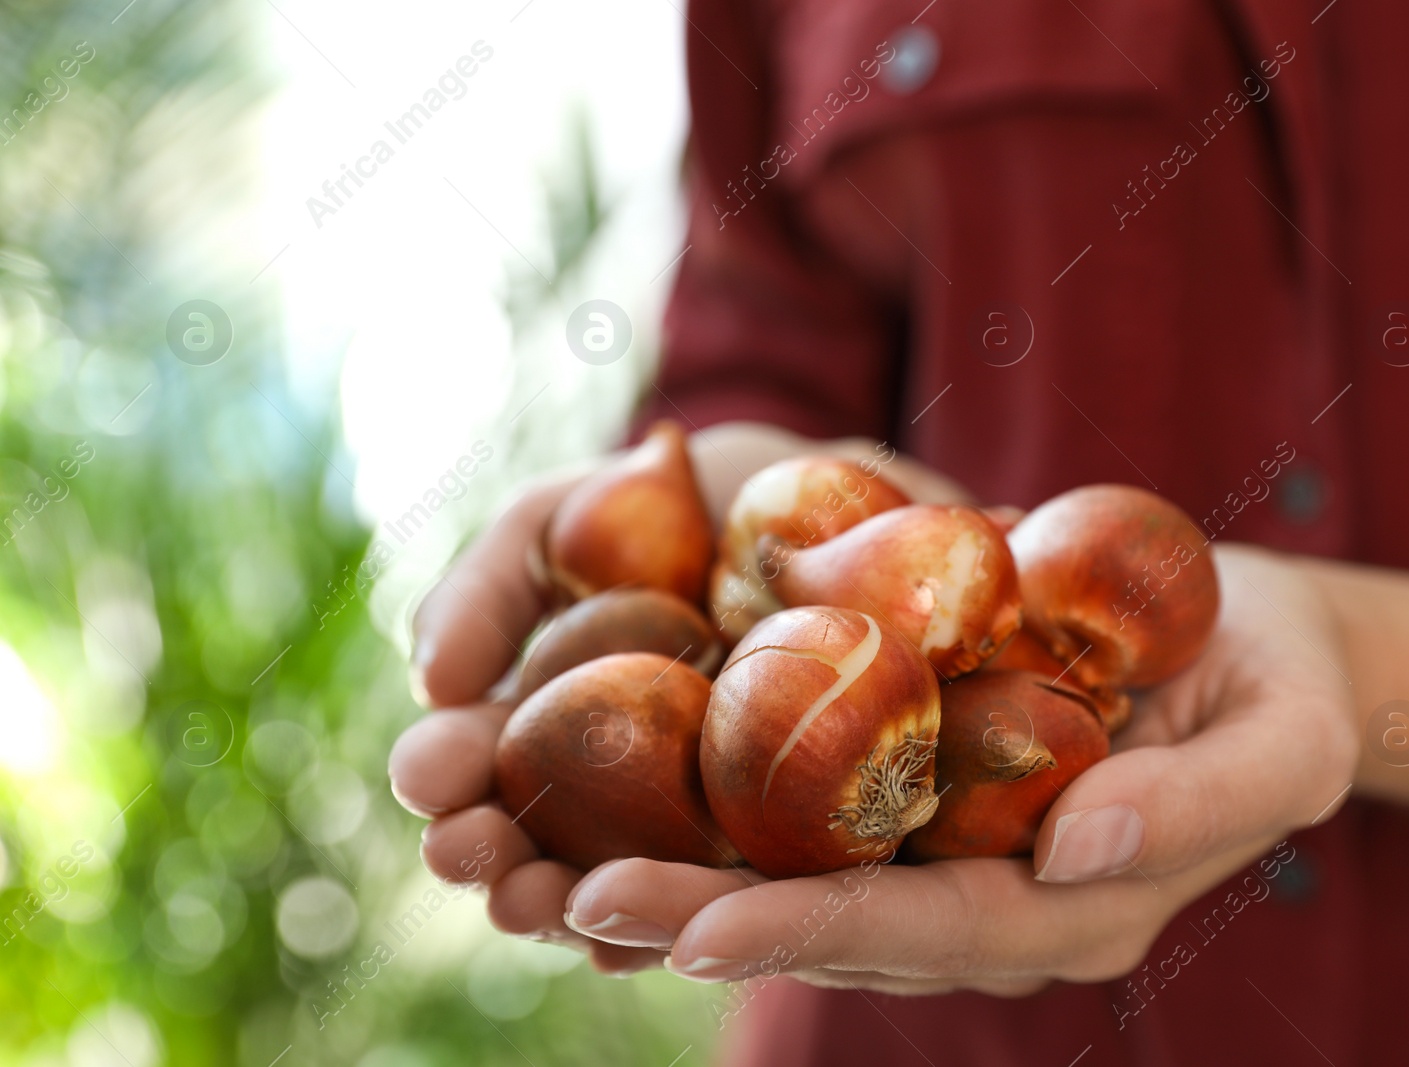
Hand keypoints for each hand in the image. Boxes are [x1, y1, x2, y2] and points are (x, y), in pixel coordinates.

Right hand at [388, 423, 971, 974]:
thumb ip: (488, 587)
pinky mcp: (807, 839)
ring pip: (638, 884)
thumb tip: (431, 683)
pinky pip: (757, 895)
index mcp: (549, 718)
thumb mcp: (563, 517)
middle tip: (465, 857)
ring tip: (542, 907)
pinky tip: (674, 933)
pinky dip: (714, 919)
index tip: (422, 778)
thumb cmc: (678, 500)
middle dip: (498, 858)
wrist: (828, 489)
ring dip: (580, 905)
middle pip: (546, 840)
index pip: (484, 761)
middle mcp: (616, 785)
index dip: (447, 775)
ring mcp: (706, 819)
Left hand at [557, 544, 1358, 993]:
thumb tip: (1071, 845)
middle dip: (698, 915)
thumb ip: (1196, 808)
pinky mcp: (917, 783)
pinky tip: (614, 787)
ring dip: (676, 868)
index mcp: (1068, 909)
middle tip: (569, 899)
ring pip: (795, 870)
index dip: (808, 930)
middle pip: (828, 914)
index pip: (923, 929)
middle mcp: (987, 896)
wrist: (1251, 644)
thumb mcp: (1284, 746)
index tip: (695, 929)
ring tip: (549, 860)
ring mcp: (946, 845)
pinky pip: (806, 803)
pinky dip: (712, 803)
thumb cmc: (1280, 689)